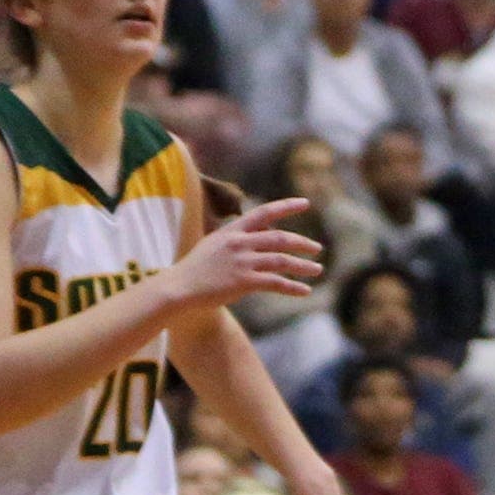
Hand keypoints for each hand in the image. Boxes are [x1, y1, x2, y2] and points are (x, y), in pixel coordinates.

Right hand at [171, 198, 326, 313]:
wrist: (177, 288)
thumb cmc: (194, 268)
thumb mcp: (214, 244)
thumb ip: (238, 237)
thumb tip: (263, 233)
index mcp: (232, 231)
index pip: (264, 212)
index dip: (286, 206)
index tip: (306, 204)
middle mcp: (240, 243)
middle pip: (280, 238)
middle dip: (302, 243)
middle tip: (318, 248)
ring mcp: (242, 262)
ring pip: (282, 260)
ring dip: (303, 266)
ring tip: (317, 270)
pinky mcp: (243, 281)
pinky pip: (276, 283)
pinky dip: (293, 287)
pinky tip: (305, 291)